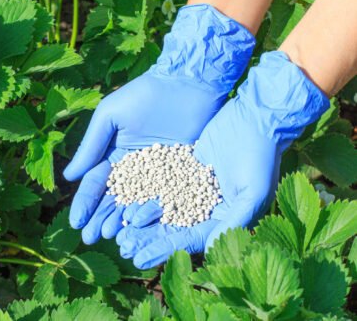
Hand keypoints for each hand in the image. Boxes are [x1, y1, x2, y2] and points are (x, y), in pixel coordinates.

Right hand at [63, 4, 254, 244]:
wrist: (188, 83)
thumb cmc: (145, 94)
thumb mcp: (110, 116)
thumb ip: (91, 145)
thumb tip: (69, 176)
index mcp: (113, 154)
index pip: (95, 183)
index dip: (84, 203)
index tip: (75, 222)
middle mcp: (133, 168)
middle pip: (114, 199)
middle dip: (100, 218)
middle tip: (91, 238)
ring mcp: (157, 174)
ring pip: (137, 203)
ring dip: (123, 221)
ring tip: (112, 238)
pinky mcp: (180, 174)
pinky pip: (164, 198)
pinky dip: (153, 214)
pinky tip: (142, 228)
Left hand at [117, 51, 328, 268]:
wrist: (255, 119)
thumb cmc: (261, 157)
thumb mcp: (252, 192)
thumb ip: (233, 221)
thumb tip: (209, 251)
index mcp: (221, 218)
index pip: (188, 239)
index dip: (163, 250)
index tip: (139, 260)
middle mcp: (204, 207)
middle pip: (170, 227)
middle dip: (146, 238)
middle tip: (122, 247)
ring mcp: (191, 187)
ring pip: (161, 206)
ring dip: (140, 217)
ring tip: (117, 228)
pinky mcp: (183, 168)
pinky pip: (159, 183)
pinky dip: (143, 192)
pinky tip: (123, 199)